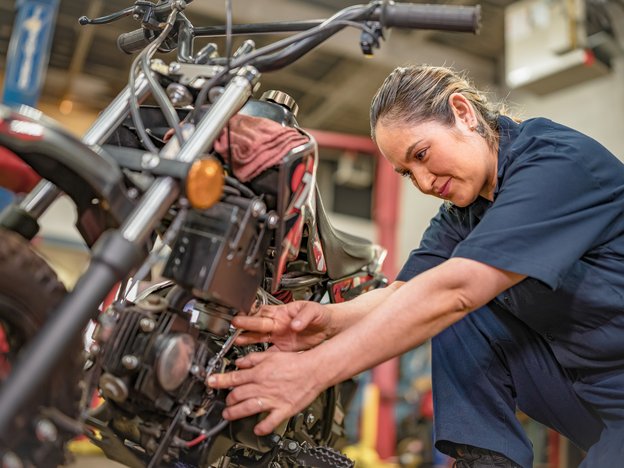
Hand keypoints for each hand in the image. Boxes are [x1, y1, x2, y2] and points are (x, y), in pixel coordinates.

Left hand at [206, 350, 323, 434]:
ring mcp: (272, 399)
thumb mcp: (272, 355)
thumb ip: (253, 359)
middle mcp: (263, 386)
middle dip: (228, 399)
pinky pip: (271, 421)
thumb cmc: (295, 362)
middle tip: (224, 402)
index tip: (210, 382)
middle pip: (238, 394)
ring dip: (236, 413)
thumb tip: (239, 362)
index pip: (234, 378)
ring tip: (229, 415)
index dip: (219, 381)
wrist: (314, 369)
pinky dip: (263, 427)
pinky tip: (257, 429)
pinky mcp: (283, 409)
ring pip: (248, 408)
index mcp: (259, 372)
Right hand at [233, 301, 331, 351]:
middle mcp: (279, 324)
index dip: (252, 315)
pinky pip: (270, 353)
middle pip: (258, 324)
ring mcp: (280, 336)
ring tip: (236, 341)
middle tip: (234, 327)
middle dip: (245, 326)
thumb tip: (295, 324)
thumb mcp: (314, 311)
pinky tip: (254, 361)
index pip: (264, 313)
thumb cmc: (321, 314)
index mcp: (284, 313)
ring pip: (260, 337)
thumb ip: (304, 316)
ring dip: (248, 339)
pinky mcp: (284, 348)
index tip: (241, 317)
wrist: (329, 327)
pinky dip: (262, 357)